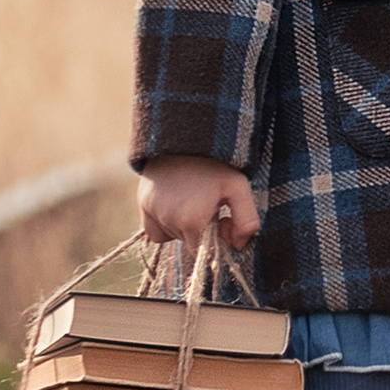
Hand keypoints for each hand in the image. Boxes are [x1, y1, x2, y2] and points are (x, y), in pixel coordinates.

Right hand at [137, 155, 259, 247]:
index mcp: (192, 221)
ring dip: (182, 225)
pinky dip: (164, 223)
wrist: (186, 136)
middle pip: (188, 242)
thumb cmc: (216, 163)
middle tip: (207, 203)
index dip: (214, 240)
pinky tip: (175, 204)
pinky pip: (154, 231)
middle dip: (200, 229)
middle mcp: (169, 220)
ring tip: (191, 198)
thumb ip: (246, 221)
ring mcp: (152, 212)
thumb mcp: (239, 187)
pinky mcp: (142, 204)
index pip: (203, 253)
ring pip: (172, 236)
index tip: (220, 219)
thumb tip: (238, 245)